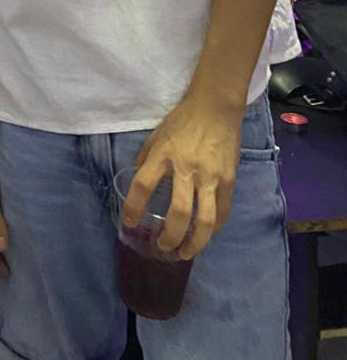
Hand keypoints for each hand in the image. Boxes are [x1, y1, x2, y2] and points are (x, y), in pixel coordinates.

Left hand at [122, 91, 243, 259]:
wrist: (216, 107)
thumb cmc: (182, 119)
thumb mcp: (157, 134)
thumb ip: (146, 156)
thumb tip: (137, 176)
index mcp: (163, 155)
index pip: (143, 186)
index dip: (134, 208)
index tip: (130, 222)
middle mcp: (186, 168)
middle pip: (178, 213)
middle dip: (169, 237)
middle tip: (162, 248)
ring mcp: (210, 176)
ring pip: (204, 221)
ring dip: (194, 243)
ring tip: (185, 252)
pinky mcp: (228, 180)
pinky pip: (221, 212)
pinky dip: (213, 229)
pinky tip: (205, 236)